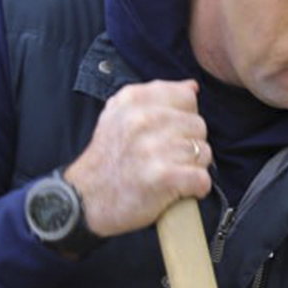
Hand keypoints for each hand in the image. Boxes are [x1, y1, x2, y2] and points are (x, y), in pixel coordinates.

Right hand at [63, 80, 211, 236]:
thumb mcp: (119, 116)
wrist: (84, 199)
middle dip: (189, 144)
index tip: (166, 133)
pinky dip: (195, 188)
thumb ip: (156, 98)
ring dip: (192, 168)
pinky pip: (202, 178)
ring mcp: (153, 148)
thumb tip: (191, 87)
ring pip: (203, 152)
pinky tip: (178, 189)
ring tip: (169, 173)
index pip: (186, 97)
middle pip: (198, 126)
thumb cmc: (109, 159)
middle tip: (166, 158)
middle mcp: (142, 119)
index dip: (182, 118)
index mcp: (133, 100)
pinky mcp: (163, 176)